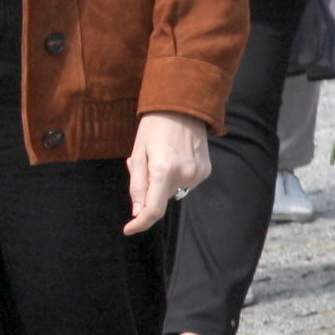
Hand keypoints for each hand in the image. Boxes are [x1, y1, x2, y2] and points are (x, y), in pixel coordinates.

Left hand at [122, 111, 210, 235]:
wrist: (184, 106)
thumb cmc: (155, 127)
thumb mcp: (138, 153)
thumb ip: (137, 184)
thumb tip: (137, 212)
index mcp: (164, 169)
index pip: (153, 209)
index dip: (140, 223)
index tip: (128, 229)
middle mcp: (184, 174)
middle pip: (160, 197)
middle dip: (149, 188)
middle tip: (146, 163)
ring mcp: (198, 173)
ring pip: (172, 191)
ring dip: (163, 182)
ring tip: (162, 155)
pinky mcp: (205, 171)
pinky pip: (185, 182)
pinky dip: (176, 176)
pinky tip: (175, 156)